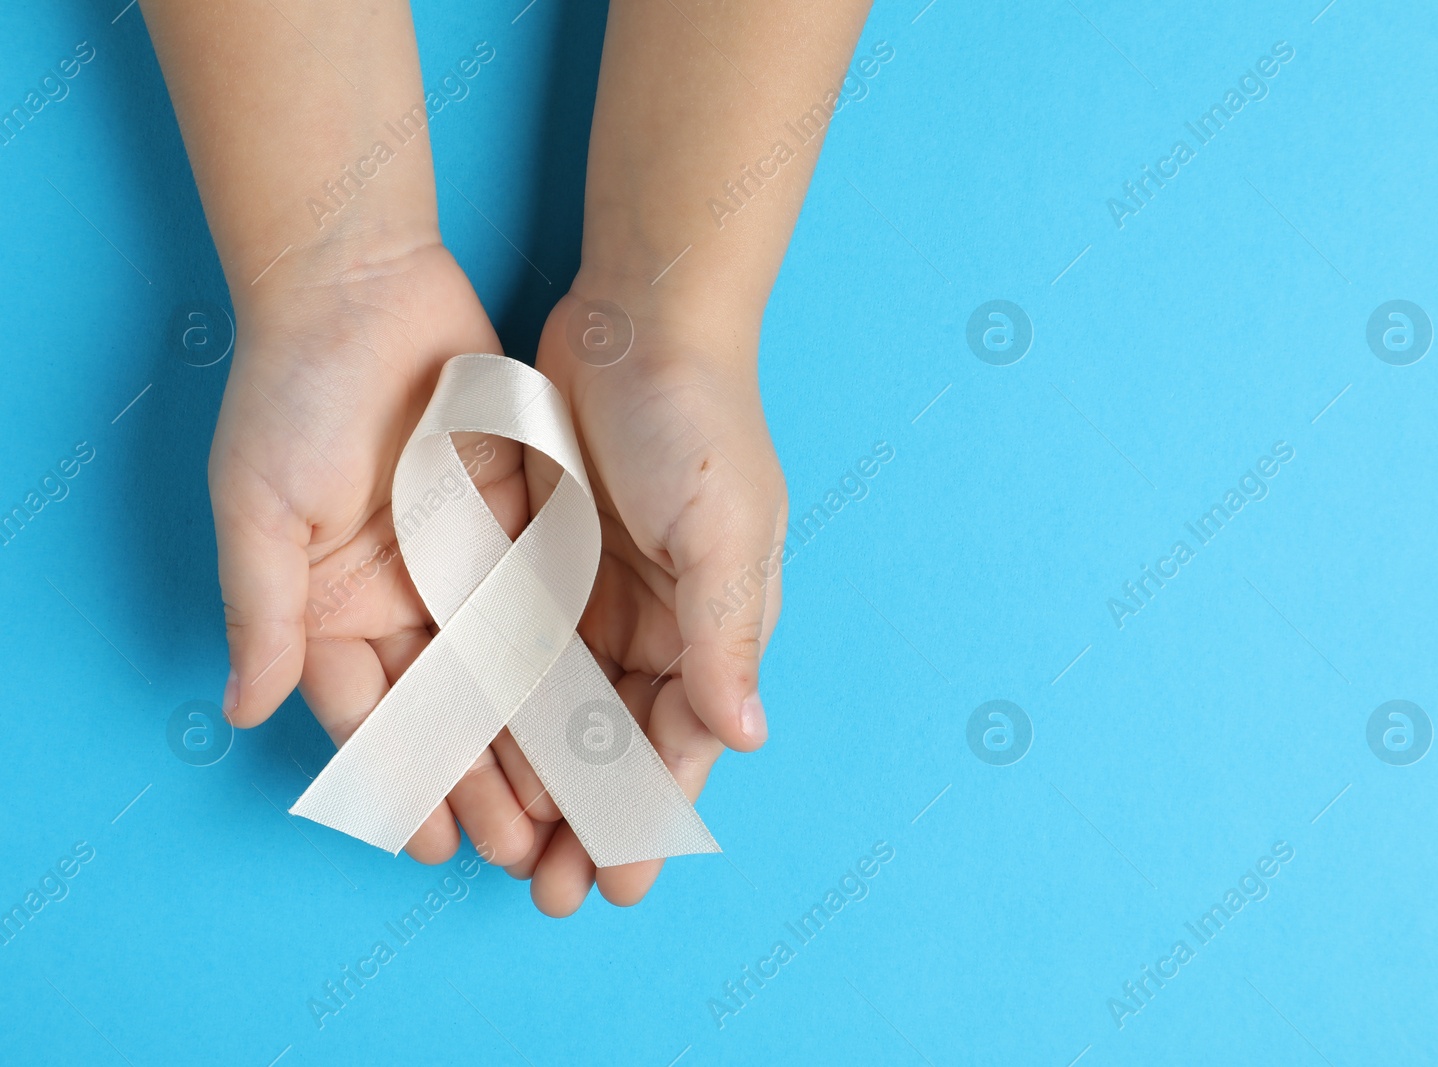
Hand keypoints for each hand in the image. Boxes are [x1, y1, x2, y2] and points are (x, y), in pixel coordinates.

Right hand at [214, 242, 561, 877]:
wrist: (363, 286)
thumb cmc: (292, 391)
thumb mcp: (259, 506)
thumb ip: (264, 610)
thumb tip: (242, 708)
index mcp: (328, 606)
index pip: (372, 717)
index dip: (404, 782)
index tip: (439, 845)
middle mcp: (397, 598)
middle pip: (448, 712)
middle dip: (482, 782)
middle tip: (525, 852)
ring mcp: (458, 565)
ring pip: (504, 675)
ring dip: (533, 742)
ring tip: (569, 809)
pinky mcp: (514, 526)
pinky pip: (546, 608)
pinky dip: (567, 664)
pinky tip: (597, 719)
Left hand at [520, 281, 786, 914]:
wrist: (639, 318)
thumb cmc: (698, 420)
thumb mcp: (725, 529)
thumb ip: (727, 635)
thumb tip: (743, 738)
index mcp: (715, 623)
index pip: (681, 740)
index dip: (649, 815)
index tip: (617, 885)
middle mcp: (659, 623)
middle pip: (618, 743)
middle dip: (590, 819)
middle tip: (552, 894)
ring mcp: (599, 597)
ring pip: (564, 714)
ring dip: (540, 782)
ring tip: (508, 851)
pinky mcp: (543, 564)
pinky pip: (518, 654)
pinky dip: (502, 711)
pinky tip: (474, 760)